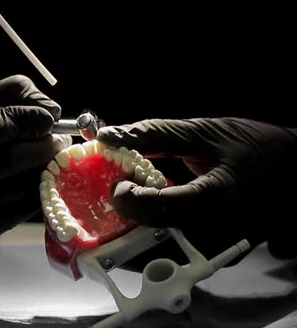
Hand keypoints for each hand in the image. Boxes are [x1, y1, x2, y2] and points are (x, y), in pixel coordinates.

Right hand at [0, 75, 68, 247]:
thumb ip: (11, 93)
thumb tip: (51, 110)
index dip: (27, 119)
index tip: (46, 118)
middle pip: (10, 160)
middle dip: (43, 146)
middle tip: (56, 139)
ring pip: (20, 187)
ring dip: (43, 170)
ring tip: (48, 157)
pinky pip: (21, 211)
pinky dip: (36, 192)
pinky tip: (36, 178)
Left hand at [97, 118, 296, 257]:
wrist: (295, 168)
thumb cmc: (255, 147)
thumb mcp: (204, 133)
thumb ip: (154, 135)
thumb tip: (108, 137)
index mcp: (217, 198)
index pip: (159, 209)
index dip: (129, 199)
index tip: (118, 185)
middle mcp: (219, 231)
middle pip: (155, 236)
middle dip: (127, 218)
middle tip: (121, 193)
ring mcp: (221, 248)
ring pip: (162, 250)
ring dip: (139, 230)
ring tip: (136, 203)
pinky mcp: (220, 253)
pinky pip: (179, 252)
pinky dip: (157, 235)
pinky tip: (154, 214)